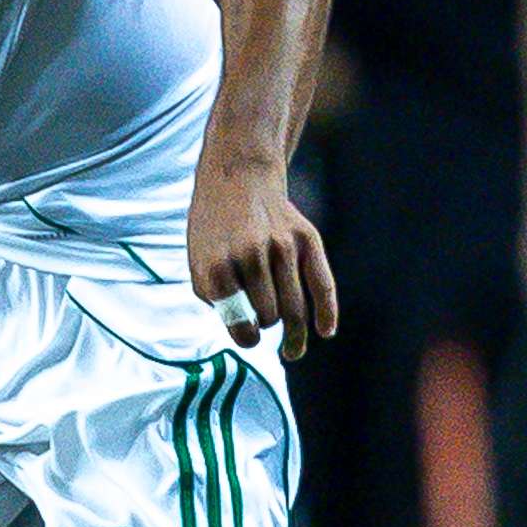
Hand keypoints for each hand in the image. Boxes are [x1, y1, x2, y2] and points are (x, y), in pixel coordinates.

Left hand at [192, 157, 338, 358]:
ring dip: (292, 333)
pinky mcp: (307, 239)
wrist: (237, 176)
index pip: (240, 323)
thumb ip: (219, 300)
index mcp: (217, 266)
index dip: (246, 338)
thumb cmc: (215, 229)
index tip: (249, 337)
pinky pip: (323, 285)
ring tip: (290, 350)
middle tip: (262, 322)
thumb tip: (250, 333)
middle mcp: (250, 256)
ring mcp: (282, 246)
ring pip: (294, 308)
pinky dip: (327, 314)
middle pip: (270, 317)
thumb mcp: (199, 263)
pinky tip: (325, 332)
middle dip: (266, 325)